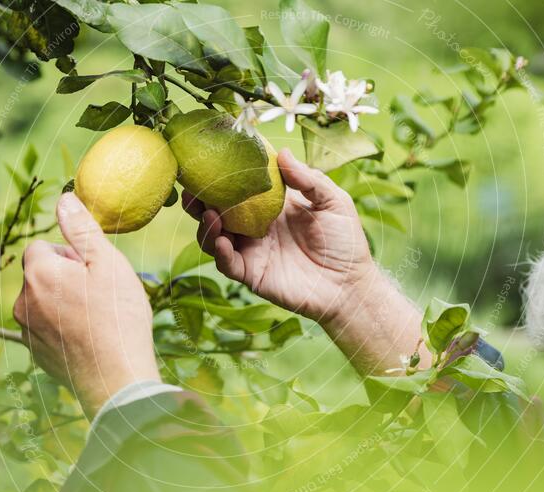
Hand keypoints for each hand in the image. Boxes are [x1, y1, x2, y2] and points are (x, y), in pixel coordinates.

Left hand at [13, 193, 159, 418]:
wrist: (116, 378)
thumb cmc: (117, 317)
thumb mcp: (106, 263)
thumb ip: (81, 229)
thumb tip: (63, 199)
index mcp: (38, 273)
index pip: (40, 247)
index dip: (69, 254)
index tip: (93, 270)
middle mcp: (22, 301)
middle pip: (41, 275)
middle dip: (66, 278)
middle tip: (100, 294)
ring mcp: (27, 332)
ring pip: (44, 303)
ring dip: (65, 304)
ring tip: (98, 319)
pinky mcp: (36, 355)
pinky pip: (48, 330)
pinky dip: (65, 329)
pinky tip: (92, 339)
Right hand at [186, 149, 428, 375]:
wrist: (350, 286)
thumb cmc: (345, 242)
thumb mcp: (333, 201)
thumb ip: (308, 179)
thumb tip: (282, 153)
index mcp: (272, 205)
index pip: (240, 186)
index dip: (223, 175)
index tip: (209, 161)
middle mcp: (255, 226)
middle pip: (218, 210)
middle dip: (201, 199)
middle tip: (193, 189)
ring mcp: (252, 250)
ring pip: (215, 236)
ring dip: (206, 225)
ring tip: (208, 214)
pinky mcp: (252, 274)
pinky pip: (228, 263)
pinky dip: (220, 252)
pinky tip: (222, 241)